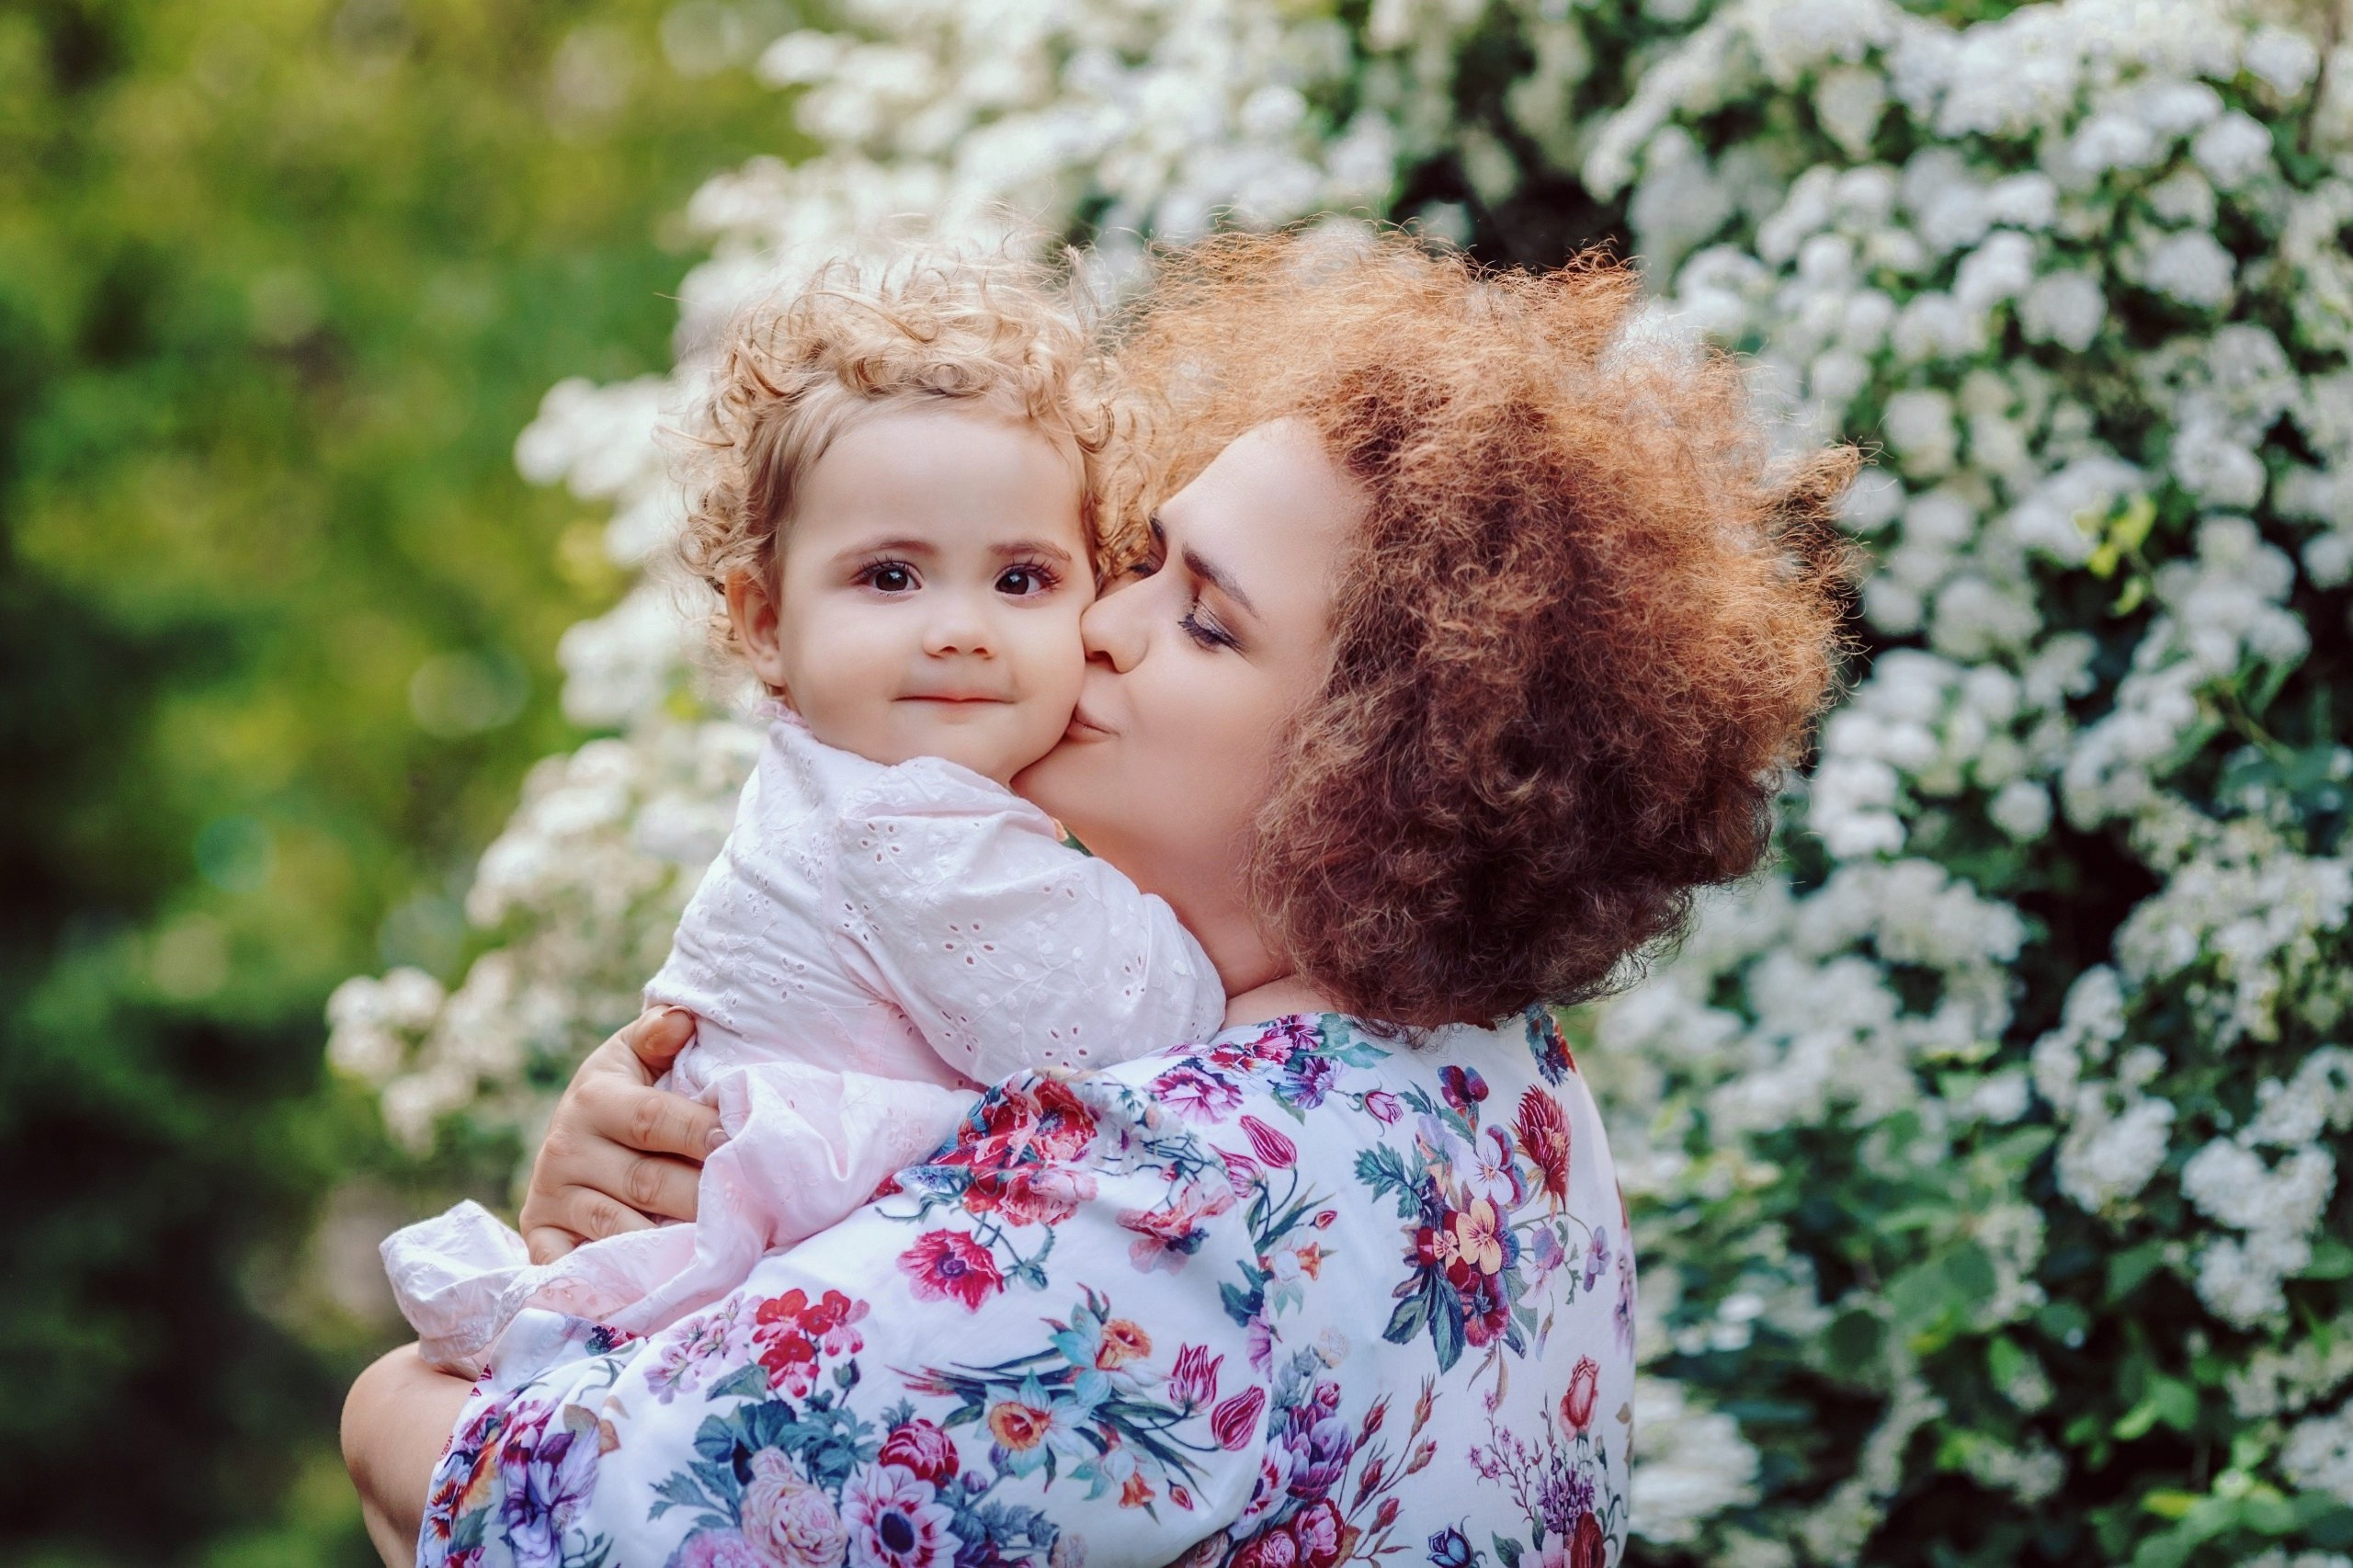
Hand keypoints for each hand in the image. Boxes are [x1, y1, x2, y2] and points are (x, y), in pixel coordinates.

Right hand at [517, 1008, 723, 1263]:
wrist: (568, 1139)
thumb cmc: (621, 1095)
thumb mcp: (632, 1056)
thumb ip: (658, 1036)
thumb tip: (681, 1021)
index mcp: (594, 1098)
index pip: (653, 1119)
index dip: (701, 1133)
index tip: (744, 1145)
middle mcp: (565, 1148)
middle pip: (647, 1181)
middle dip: (703, 1197)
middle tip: (753, 1211)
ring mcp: (551, 1197)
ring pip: (621, 1230)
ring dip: (671, 1246)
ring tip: (723, 1254)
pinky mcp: (541, 1238)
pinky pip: (576, 1268)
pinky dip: (614, 1282)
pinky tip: (659, 1287)